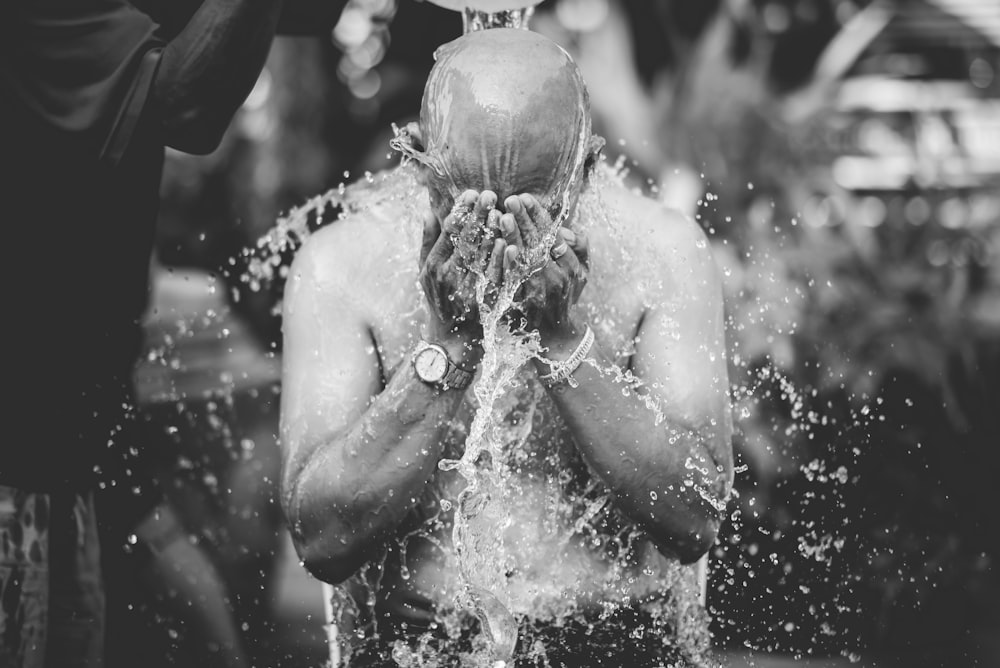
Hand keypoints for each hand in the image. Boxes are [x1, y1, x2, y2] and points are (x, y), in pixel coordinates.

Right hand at [418, 191, 499, 357]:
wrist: (453, 340)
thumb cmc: (440, 300)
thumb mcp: (426, 272)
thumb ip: (428, 241)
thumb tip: (427, 211)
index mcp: (434, 265)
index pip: (449, 231)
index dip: (461, 210)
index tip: (472, 192)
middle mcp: (447, 277)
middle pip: (465, 240)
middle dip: (478, 216)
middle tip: (490, 195)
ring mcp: (465, 290)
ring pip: (479, 257)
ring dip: (490, 233)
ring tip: (501, 213)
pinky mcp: (481, 303)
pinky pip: (493, 278)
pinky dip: (500, 260)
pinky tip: (508, 243)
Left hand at [490, 194, 589, 347]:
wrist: (556, 336)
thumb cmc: (566, 297)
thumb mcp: (581, 273)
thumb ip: (580, 248)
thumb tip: (565, 230)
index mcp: (572, 266)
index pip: (553, 234)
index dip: (539, 214)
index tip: (525, 197)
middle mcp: (560, 277)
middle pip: (539, 243)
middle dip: (524, 219)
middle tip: (510, 200)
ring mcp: (543, 290)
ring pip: (527, 259)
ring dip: (515, 237)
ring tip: (502, 217)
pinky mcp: (527, 303)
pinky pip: (516, 279)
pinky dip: (511, 263)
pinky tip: (503, 248)